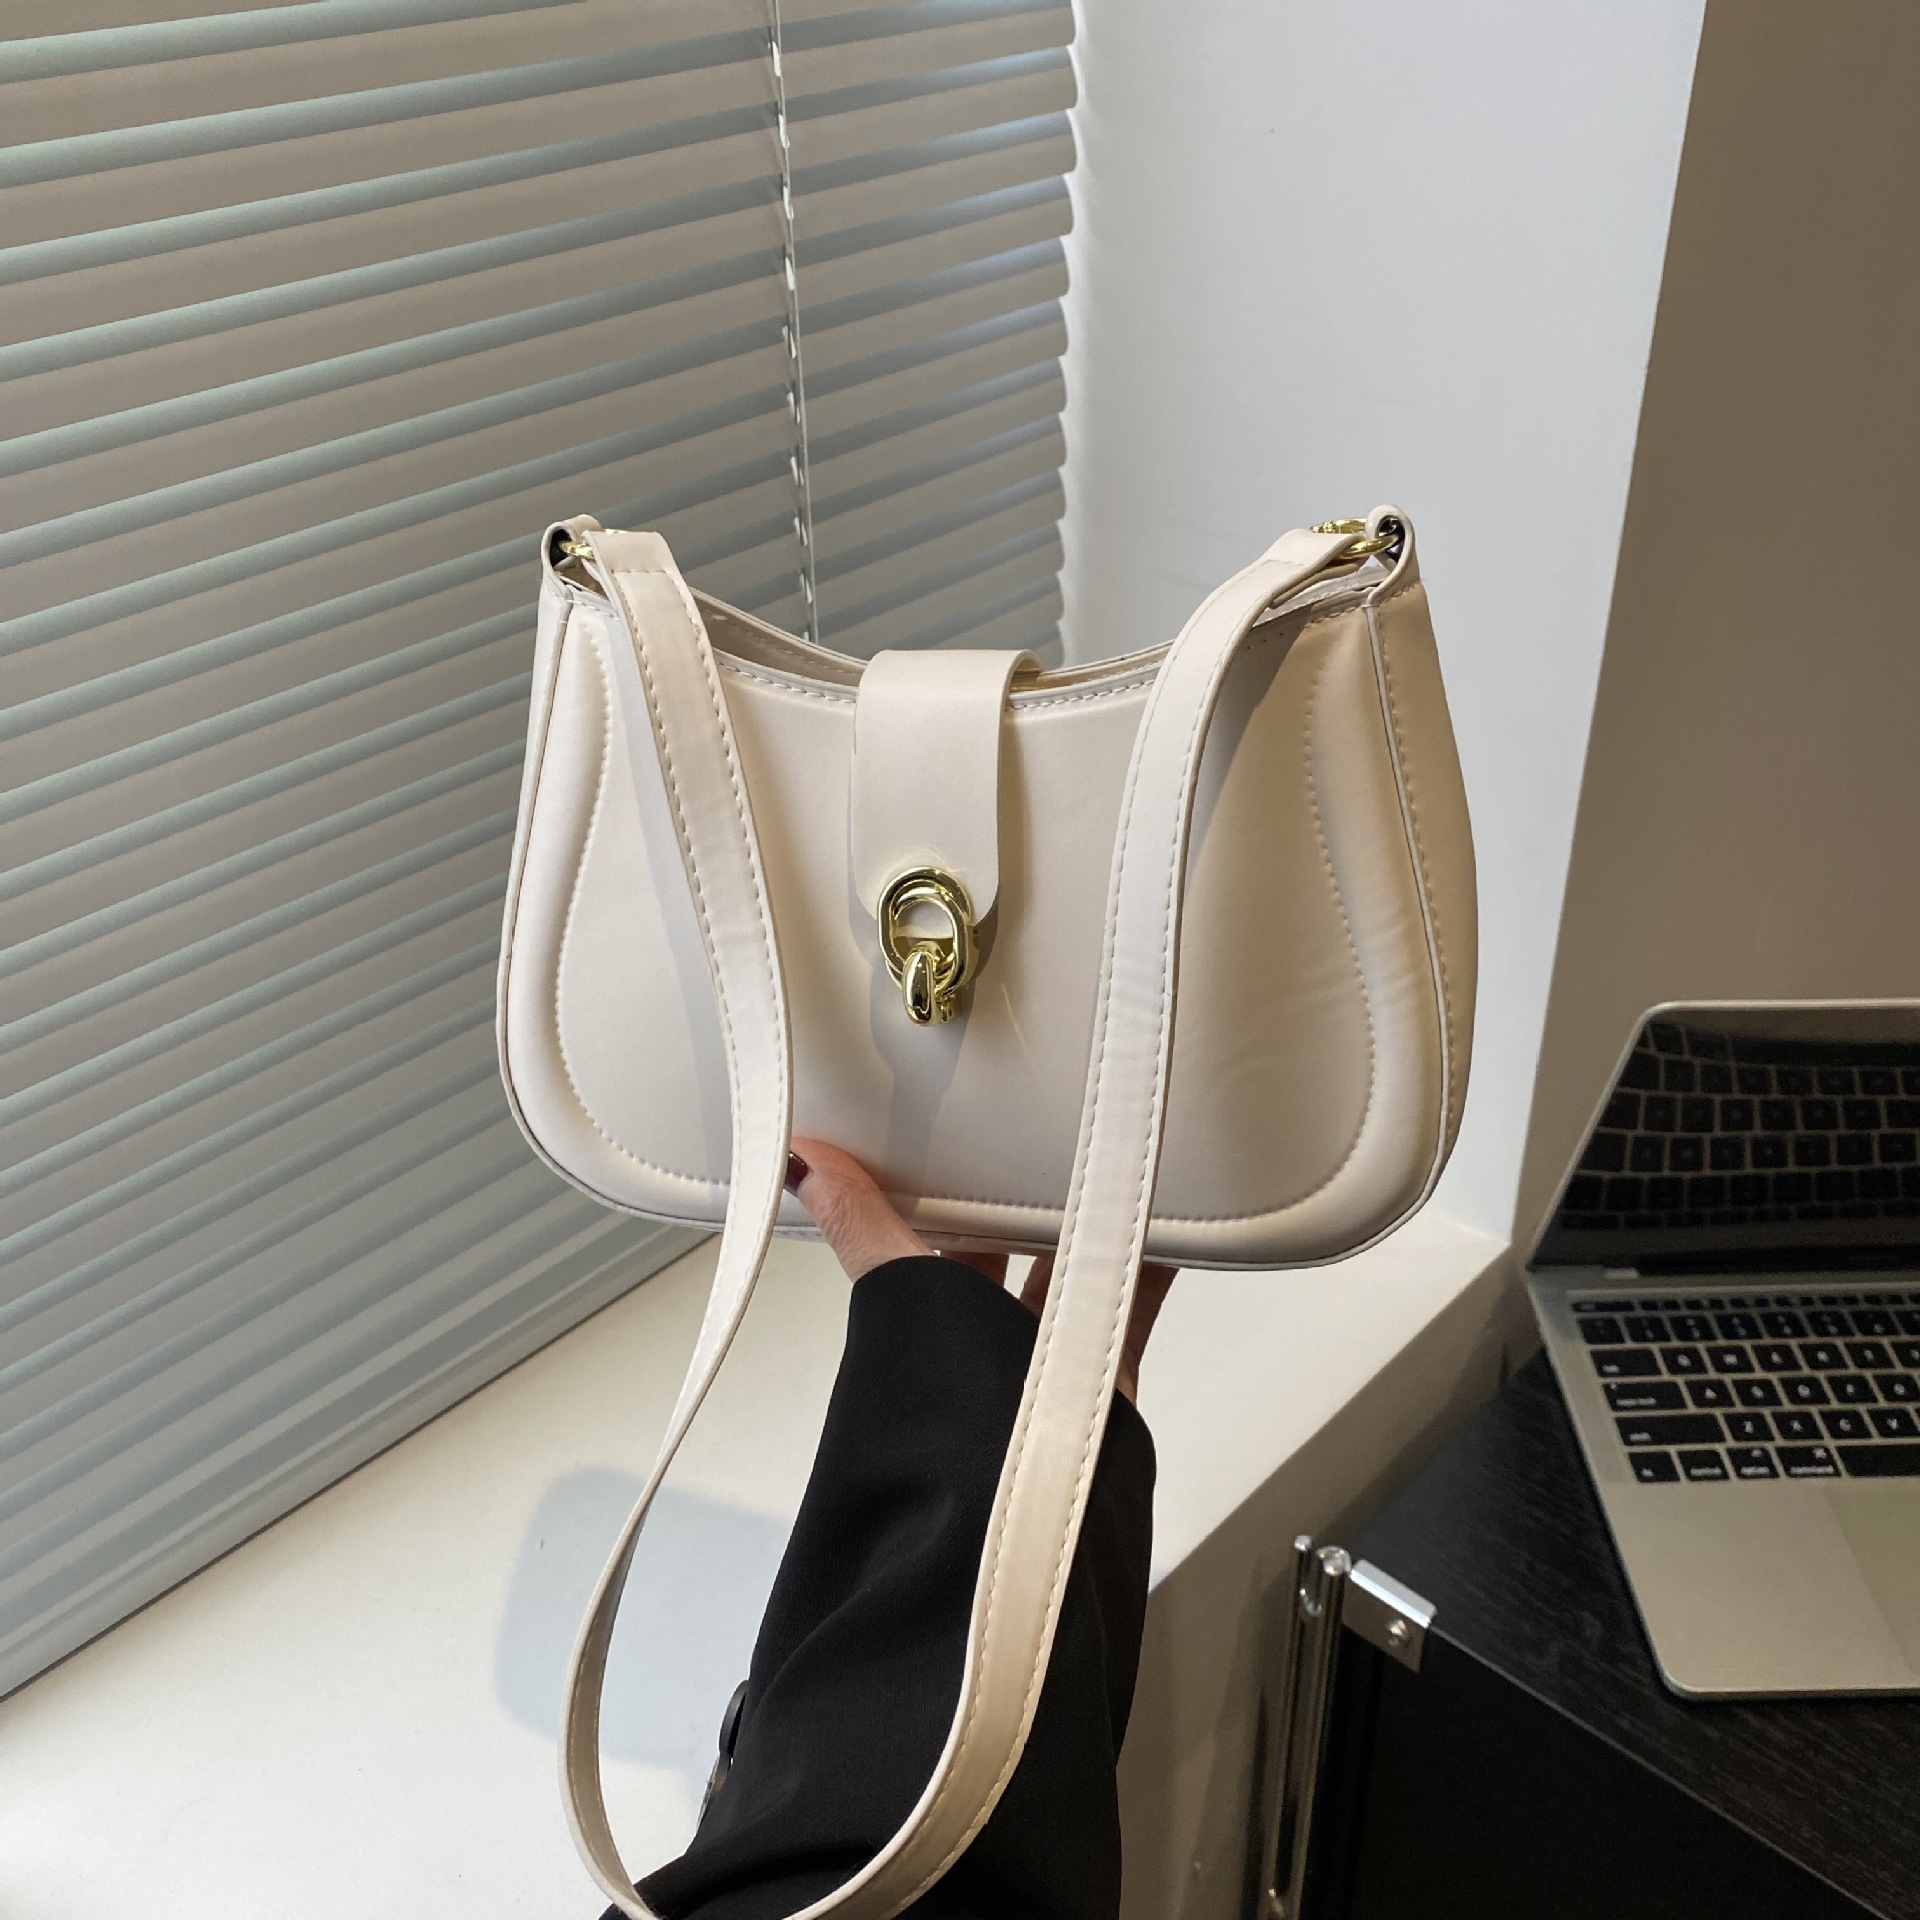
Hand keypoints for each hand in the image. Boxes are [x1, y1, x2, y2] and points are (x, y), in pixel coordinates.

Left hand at [786, 1138, 1175, 1403]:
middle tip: (1039, 1147)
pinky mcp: (1105, 1376)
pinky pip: (1129, 1304)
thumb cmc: (944, 1423)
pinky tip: (1157, 1225)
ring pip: (1070, 1277)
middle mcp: (986, 1346)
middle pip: (1010, 1259)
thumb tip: (805, 1166)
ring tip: (1099, 1169)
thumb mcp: (899, 1289)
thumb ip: (860, 1226)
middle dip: (1024, 1209)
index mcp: (929, 1328)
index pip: (940, 1249)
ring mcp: (1047, 1362)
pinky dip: (1147, 1264)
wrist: (1015, 1510)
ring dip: (1084, 1228)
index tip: (962, 1148)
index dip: (950, 1202)